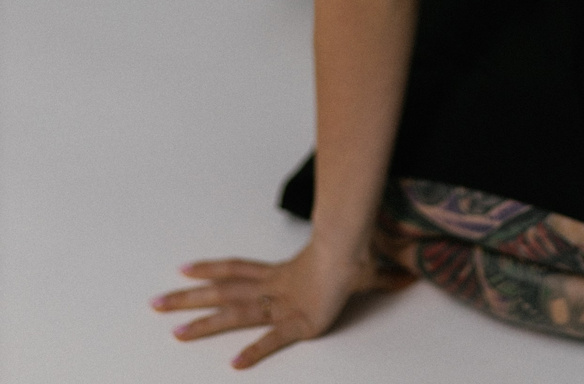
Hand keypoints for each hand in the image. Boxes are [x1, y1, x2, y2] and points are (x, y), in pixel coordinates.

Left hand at [149, 236, 415, 368]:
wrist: (358, 249)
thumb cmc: (354, 251)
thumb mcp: (352, 261)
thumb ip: (368, 269)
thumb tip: (397, 267)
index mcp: (279, 274)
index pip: (237, 270)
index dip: (210, 270)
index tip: (183, 269)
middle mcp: (273, 288)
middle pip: (223, 292)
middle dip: (187, 299)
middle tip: (154, 304)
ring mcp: (283, 305)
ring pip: (236, 315)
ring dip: (204, 324)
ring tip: (175, 334)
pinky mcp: (300, 322)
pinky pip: (274, 338)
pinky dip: (257, 351)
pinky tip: (236, 365)